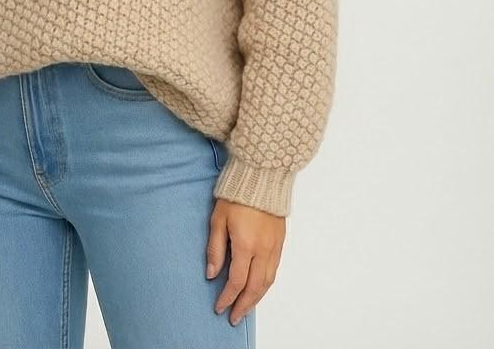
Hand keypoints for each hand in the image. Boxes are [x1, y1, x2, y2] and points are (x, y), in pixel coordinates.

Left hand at [206, 197, 284, 324]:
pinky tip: (259, 288)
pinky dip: (266, 284)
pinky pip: (275, 270)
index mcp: (246, 245)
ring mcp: (274, 246)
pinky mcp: (281, 241)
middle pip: (255, 287)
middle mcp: (263, 249)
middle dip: (244, 305)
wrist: (262, 175)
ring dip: (257, 298)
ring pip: (267, 282)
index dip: (228, 297)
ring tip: (246, 308)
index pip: (237, 281)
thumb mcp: (218, 219)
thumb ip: (215, 248)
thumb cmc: (237, 194)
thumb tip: (212, 274)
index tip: (219, 307)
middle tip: (234, 317)